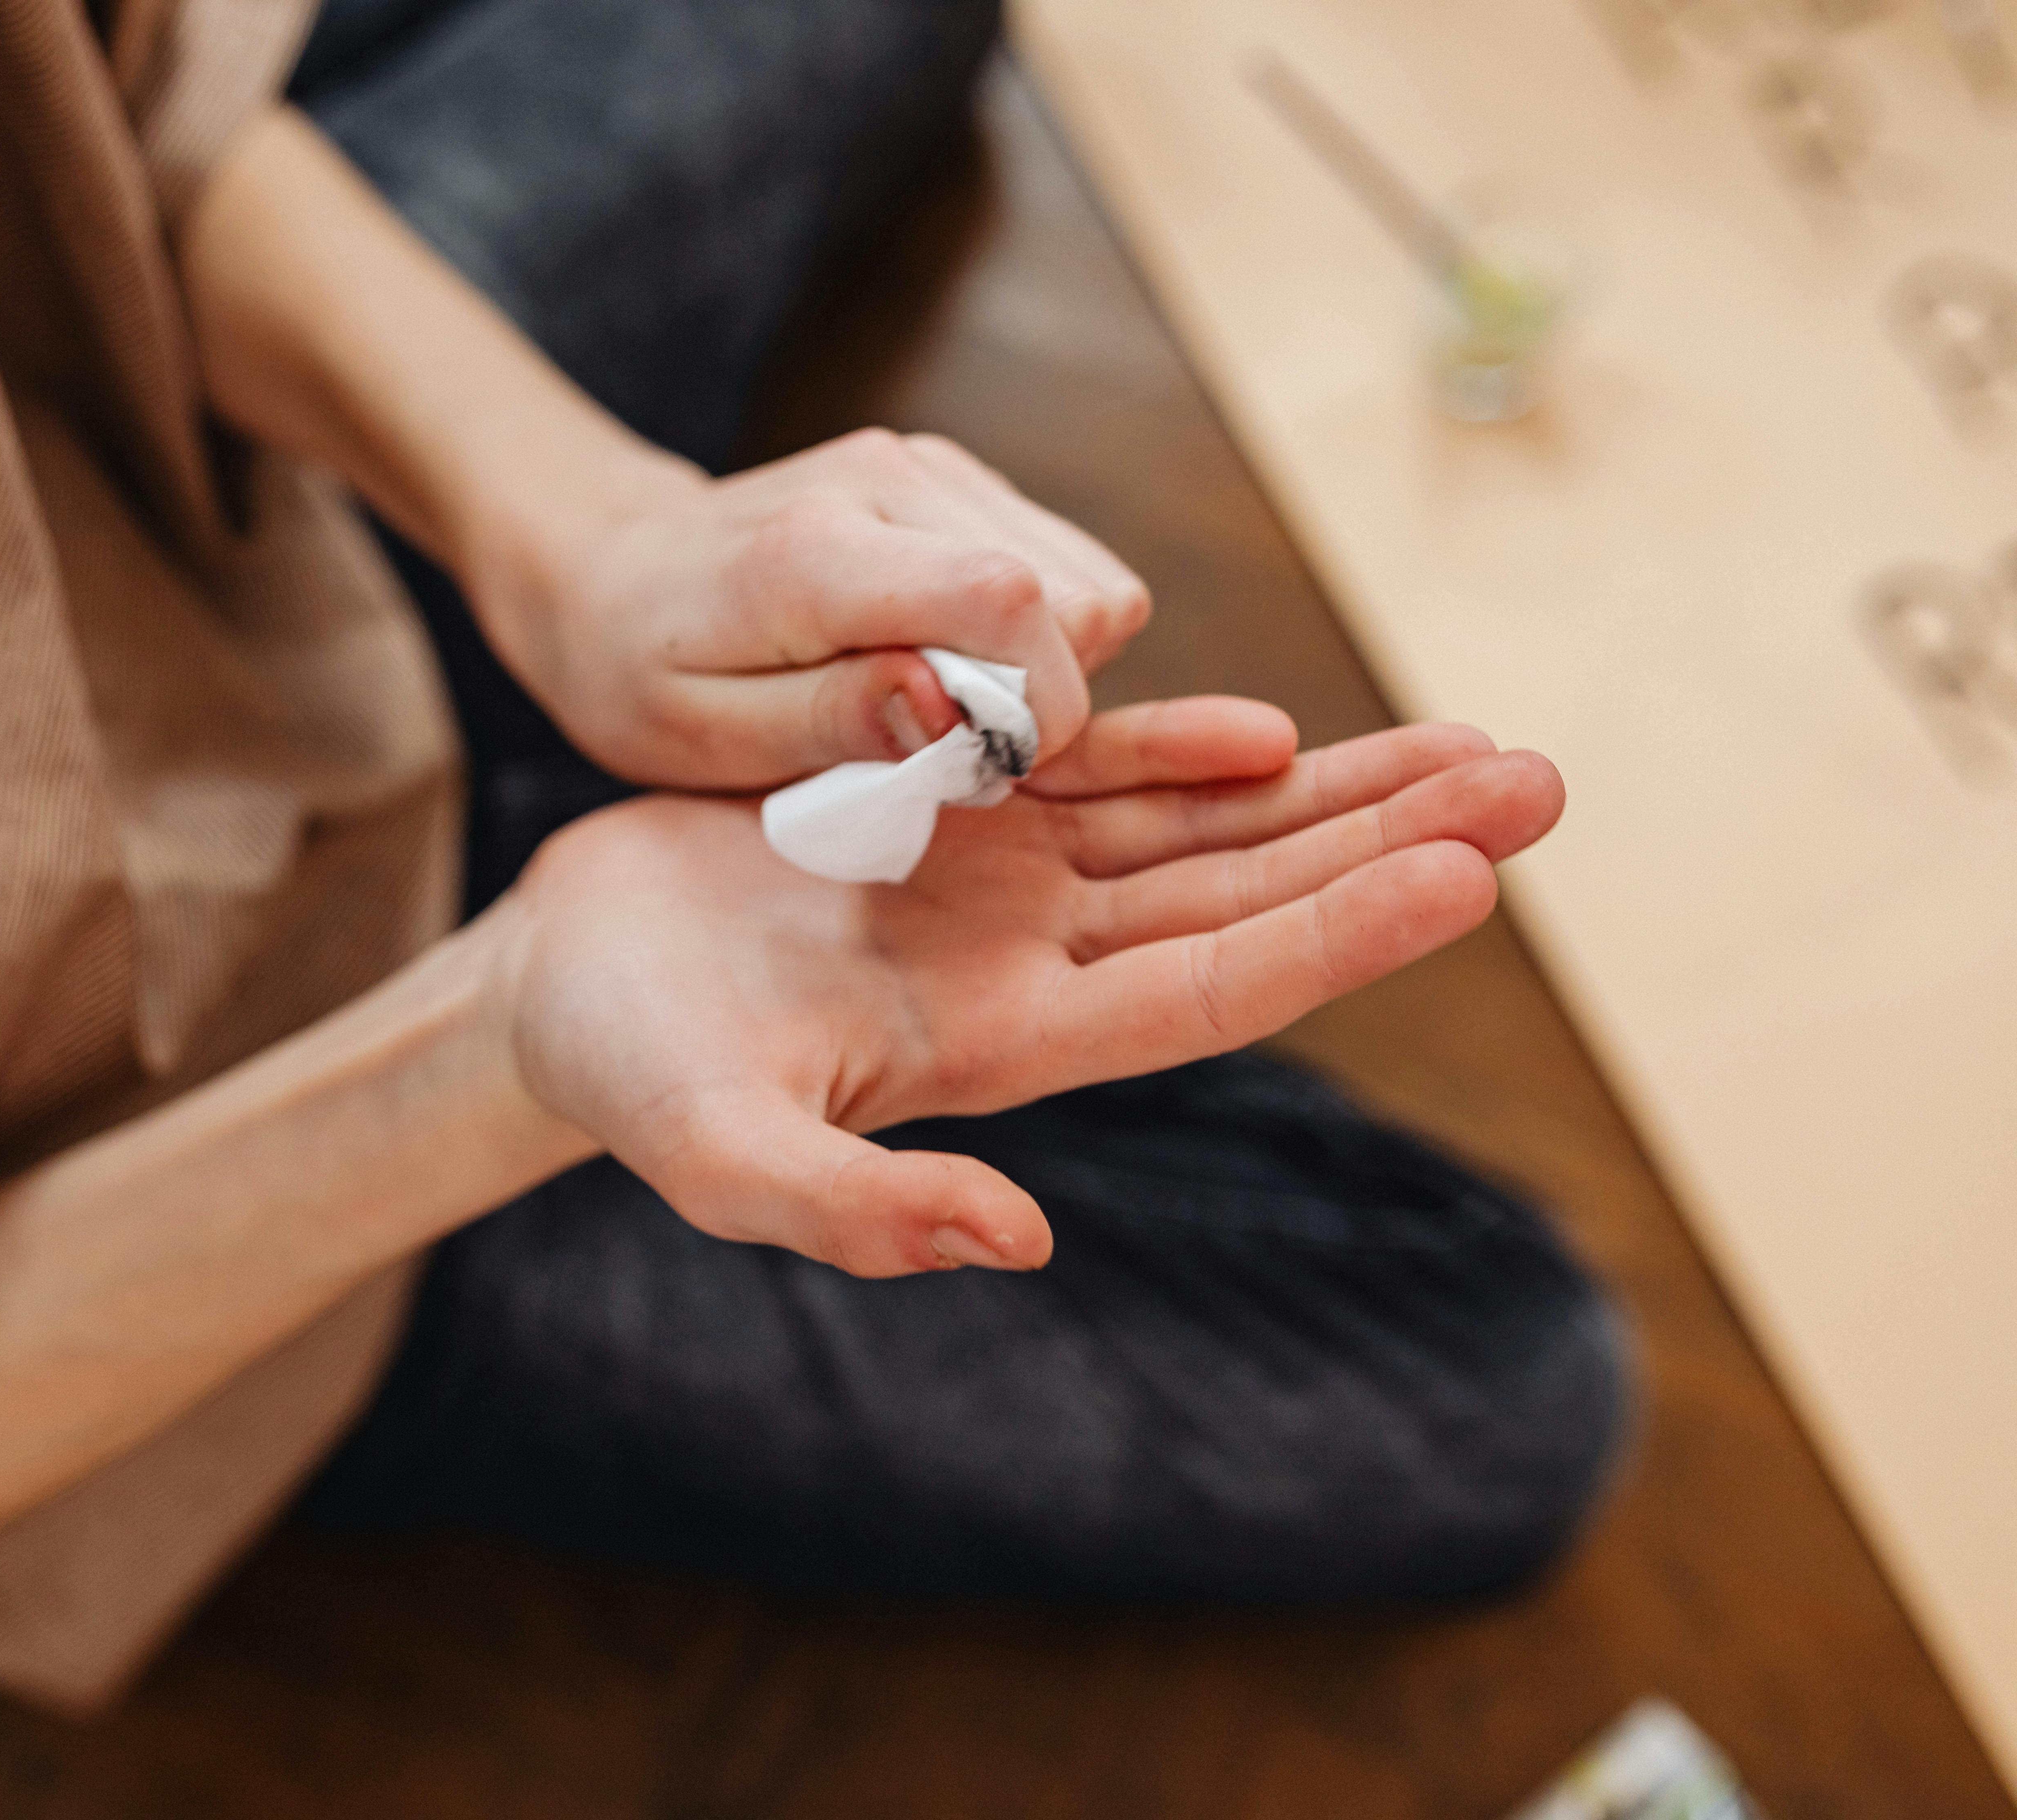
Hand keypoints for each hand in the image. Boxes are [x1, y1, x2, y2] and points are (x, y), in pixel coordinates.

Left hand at [483, 430, 1151, 789]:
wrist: (605, 568)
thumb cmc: (641, 669)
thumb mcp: (706, 734)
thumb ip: (837, 720)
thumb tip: (957, 711)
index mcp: (817, 551)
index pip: (1008, 600)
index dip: (1036, 706)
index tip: (980, 771)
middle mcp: (889, 482)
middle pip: (1077, 598)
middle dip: (1038, 699)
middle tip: (940, 747)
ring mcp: (928, 468)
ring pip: (1088, 583)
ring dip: (1036, 667)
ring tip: (935, 703)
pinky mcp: (951, 478)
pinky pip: (1061, 569)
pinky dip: (1026, 635)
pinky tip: (943, 661)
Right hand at [492, 702, 1562, 1276]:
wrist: (563, 984)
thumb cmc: (627, 1073)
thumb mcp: (720, 1157)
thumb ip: (858, 1211)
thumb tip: (1013, 1243)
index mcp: (1002, 1044)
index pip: (1212, 986)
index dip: (1342, 931)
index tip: (1471, 874)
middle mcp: (1031, 966)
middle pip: (1249, 898)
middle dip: (1395, 842)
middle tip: (1541, 784)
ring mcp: (998, 890)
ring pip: (1202, 830)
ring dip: (1337, 789)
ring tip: (1478, 748)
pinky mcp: (949, 815)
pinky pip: (1097, 770)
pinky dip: (1190, 742)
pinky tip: (1283, 725)